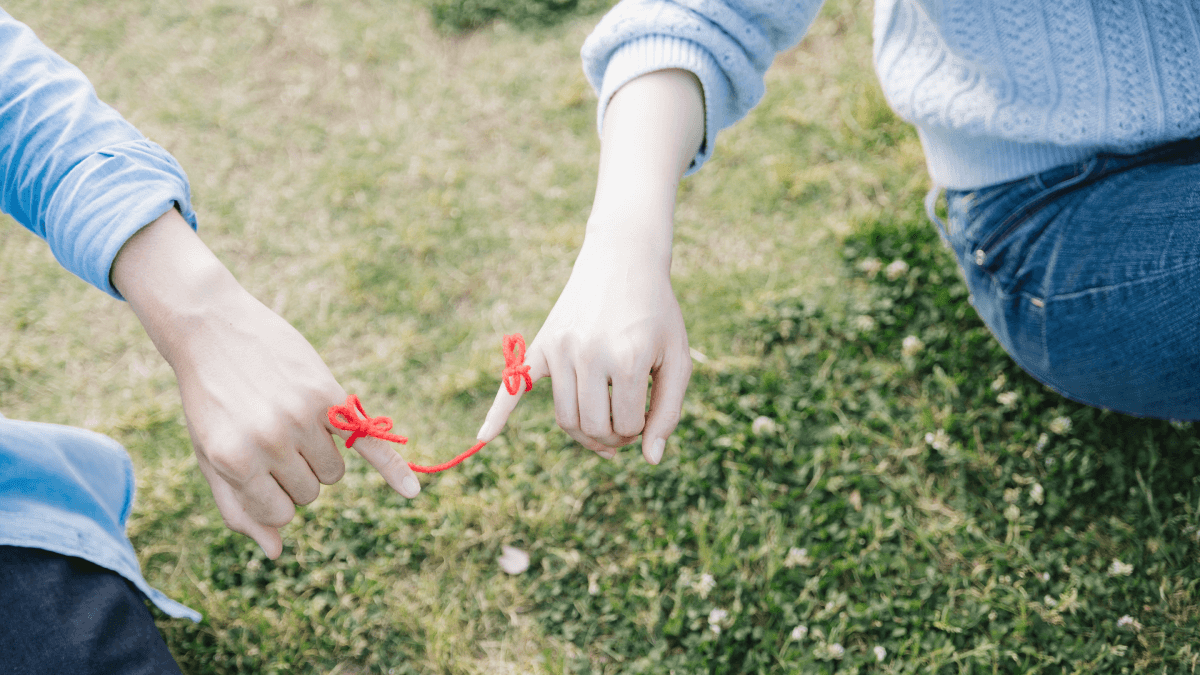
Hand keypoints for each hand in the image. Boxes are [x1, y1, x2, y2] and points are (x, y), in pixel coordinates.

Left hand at [112, 209, 421, 557]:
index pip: (280, 513)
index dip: (273, 495)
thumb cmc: (210, 399)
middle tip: (270, 437)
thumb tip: (275, 552)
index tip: (258, 467)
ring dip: (320, 458)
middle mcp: (271, 441)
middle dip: (296, 474)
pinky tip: (411, 491)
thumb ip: (237, 506)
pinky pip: (367, 441)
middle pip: (311, 492)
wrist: (211, 329)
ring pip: (333, 471)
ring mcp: (302, 417)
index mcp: (236, 461)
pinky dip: (392, 468)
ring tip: (293, 423)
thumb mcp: (210, 455)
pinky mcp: (328, 395)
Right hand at [477, 68, 703, 463]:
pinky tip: (483, 438)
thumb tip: (650, 459)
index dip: (639, 432)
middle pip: (592, 427)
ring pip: (564, 417)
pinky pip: (515, 384)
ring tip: (603, 427)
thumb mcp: (677, 358)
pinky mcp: (542, 343)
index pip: (626, 426)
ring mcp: (560, 349)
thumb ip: (669, 410)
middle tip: (626, 429)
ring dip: (584, 434)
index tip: (645, 421)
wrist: (624, 259)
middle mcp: (589, 355)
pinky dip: (498, 413)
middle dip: (612, 438)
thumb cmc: (657, 313)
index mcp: (627, 360)